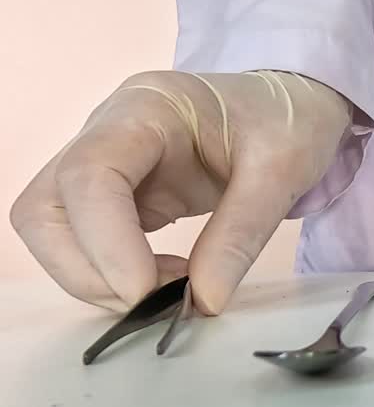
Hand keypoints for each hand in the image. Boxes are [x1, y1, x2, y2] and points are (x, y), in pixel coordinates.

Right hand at [10, 71, 350, 314]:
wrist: (295, 104)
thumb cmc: (290, 120)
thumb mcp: (284, 170)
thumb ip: (242, 234)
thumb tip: (202, 301)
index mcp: (147, 107)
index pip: (89, 174)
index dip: (105, 243)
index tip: (146, 292)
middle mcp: (108, 131)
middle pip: (46, 208)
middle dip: (87, 269)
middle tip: (155, 299)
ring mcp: (106, 163)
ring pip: (52, 230)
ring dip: (94, 277)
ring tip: (167, 290)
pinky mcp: (117, 195)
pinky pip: (84, 241)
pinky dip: (112, 274)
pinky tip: (164, 281)